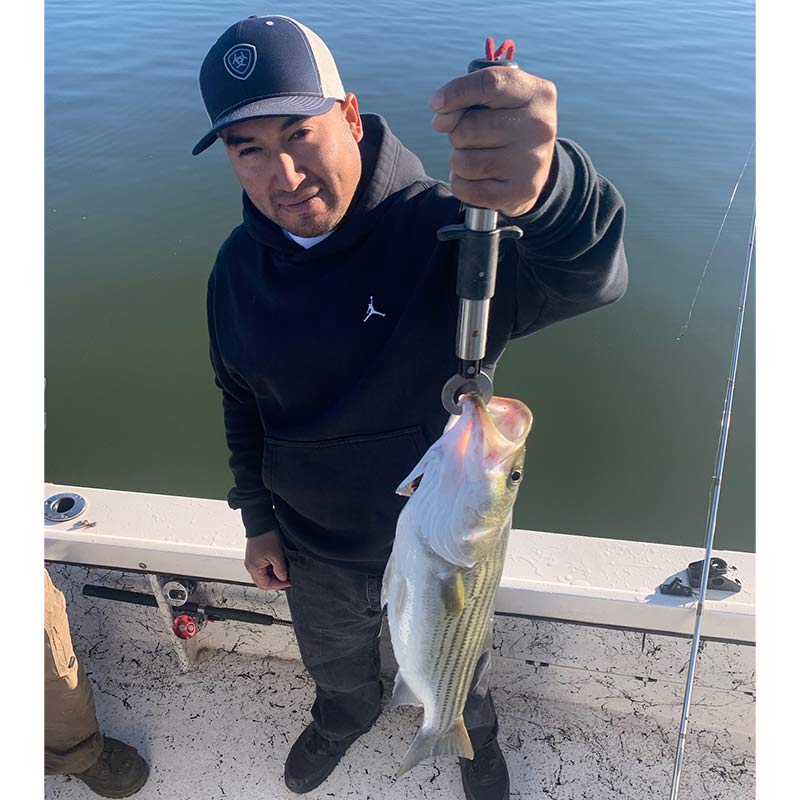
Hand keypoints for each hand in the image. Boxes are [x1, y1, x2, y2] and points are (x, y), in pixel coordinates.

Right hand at [244, 528, 290, 589]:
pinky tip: (279, 563)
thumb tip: (283, 578)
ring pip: (263, 574)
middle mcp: (250, 566)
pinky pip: (263, 567)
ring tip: (284, 569)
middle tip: (286, 578)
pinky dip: (271, 567)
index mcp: (253, 568)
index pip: (265, 585)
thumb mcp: (277, 556)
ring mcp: (252, 560)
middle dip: (275, 581)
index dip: (278, 585)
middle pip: (263, 581)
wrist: (261, 522)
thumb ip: (280, 570)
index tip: (288, 581)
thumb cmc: (266, 537)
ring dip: (274, 574)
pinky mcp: (255, 555)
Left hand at [430, 66, 556, 216]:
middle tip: (470, 138)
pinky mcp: (519, 191)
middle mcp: (538, 126)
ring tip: (475, 158)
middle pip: (468, 127)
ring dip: (458, 160)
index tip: (436, 104)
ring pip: (464, 161)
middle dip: (457, 133)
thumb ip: (466, 101)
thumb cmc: (507, 127)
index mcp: (536, 94)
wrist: (534, 170)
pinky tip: (475, 178)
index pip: (490, 84)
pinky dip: (460, 183)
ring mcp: (530, 161)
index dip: (456, 92)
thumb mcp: (496, 103)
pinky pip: (466, 188)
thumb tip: (440, 120)